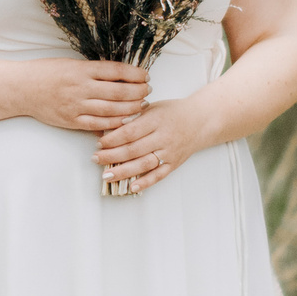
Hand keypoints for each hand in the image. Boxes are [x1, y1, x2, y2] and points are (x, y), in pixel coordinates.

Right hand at [18, 58, 150, 133]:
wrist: (22, 88)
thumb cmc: (47, 72)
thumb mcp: (71, 63)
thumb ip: (93, 70)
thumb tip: (121, 75)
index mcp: (81, 69)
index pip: (116, 70)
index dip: (135, 74)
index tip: (145, 75)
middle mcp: (80, 87)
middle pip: (119, 91)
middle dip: (138, 92)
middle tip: (148, 90)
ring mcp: (76, 105)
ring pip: (112, 109)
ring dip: (131, 108)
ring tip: (141, 105)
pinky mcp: (71, 120)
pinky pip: (99, 124)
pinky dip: (115, 123)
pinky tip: (125, 120)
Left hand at [96, 97, 212, 192]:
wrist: (201, 121)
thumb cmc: (172, 112)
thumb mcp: (153, 108)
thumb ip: (133, 117)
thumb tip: (109, 127)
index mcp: (156, 120)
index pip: (130, 132)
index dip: (112, 139)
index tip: (98, 143)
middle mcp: (163, 137)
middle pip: (133, 150)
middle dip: (111, 156)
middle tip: (96, 159)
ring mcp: (170, 152)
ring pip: (144, 164)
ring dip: (123, 172)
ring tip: (106, 176)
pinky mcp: (174, 163)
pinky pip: (159, 175)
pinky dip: (145, 182)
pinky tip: (131, 187)